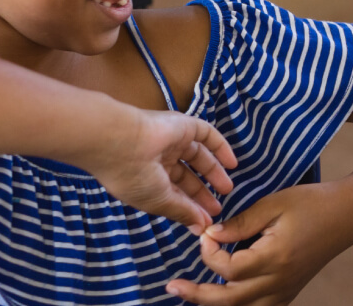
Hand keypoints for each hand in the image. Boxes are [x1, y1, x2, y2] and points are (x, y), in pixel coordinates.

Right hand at [77, 108, 238, 228]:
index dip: (189, 207)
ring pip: (198, 156)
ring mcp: (171, 140)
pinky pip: (207, 135)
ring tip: (227, 189)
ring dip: (213, 172)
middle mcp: (157, 158)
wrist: (119, 142)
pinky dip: (221, 147)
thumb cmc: (133, 177)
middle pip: (185, 176)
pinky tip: (233, 163)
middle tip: (217, 208)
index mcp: (146, 178)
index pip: (172, 192)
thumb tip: (200, 227)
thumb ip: (182, 212)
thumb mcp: (158, 200)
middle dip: (201, 193)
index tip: (204, 222)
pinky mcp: (183, 125)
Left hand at [166, 183, 352, 305]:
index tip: (206, 233)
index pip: (228, 268)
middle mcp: (279, 280)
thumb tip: (211, 235)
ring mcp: (286, 289)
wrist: (347, 214)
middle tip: (173, 285)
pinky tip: (224, 297)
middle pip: (230, 300)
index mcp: (274, 257)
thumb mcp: (274, 204)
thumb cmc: (313, 203)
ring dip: (215, 304)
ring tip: (192, 294)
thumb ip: (240, 223)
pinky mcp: (290, 290)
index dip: (209, 252)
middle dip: (198, 294)